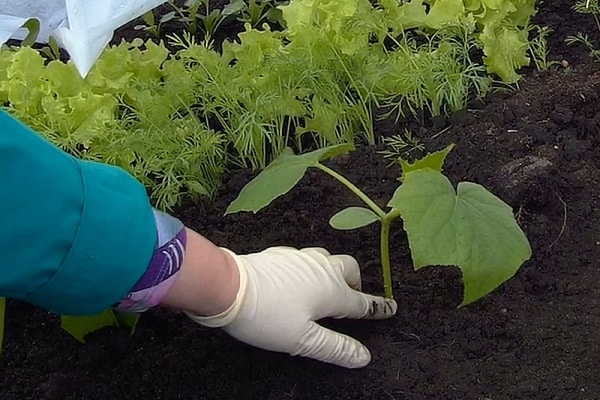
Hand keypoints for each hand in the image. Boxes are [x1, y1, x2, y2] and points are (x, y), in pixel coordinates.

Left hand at [185, 246, 396, 367]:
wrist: (228, 286)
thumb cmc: (267, 316)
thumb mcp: (303, 340)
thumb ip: (335, 348)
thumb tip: (364, 357)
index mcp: (331, 291)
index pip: (362, 302)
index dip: (378, 307)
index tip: (392, 307)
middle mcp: (320, 269)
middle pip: (349, 269)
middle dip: (355, 282)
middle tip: (351, 297)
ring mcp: (300, 259)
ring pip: (327, 259)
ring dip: (333, 272)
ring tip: (325, 288)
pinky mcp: (280, 255)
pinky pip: (305, 258)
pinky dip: (310, 268)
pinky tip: (296, 279)